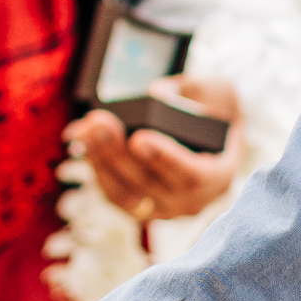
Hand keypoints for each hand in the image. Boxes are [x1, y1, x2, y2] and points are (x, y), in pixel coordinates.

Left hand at [65, 76, 243, 223]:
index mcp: (219, 176)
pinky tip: (82, 140)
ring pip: (125, 194)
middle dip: (118, 153)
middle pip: (150, 185)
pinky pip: (114, 193)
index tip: (139, 138)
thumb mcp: (219, 92)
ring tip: (84, 129)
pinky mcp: (140, 206)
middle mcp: (192, 201)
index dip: (165, 159)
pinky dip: (96, 166)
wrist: (211, 133)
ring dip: (100, 160)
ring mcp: (164, 209)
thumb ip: (192, 93)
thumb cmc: (217, 110)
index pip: (193, 176)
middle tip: (98, 123)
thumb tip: (154, 95)